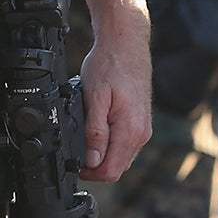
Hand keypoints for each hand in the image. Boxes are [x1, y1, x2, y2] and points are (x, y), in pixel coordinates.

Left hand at [77, 7, 151, 183]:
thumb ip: (95, 133)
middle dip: (95, 165)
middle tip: (76, 148)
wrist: (126, 43)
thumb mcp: (95, 98)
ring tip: (86, 134)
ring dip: (103, 154)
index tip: (74, 164)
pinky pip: (126, 144)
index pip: (111, 172)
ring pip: (121, 157)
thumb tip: (92, 161)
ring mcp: (144, 128)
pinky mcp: (142, 122)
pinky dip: (111, 143)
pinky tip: (99, 127)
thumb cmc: (110, 64)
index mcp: (130, 131)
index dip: (89, 174)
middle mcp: (142, 134)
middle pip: (116, 168)